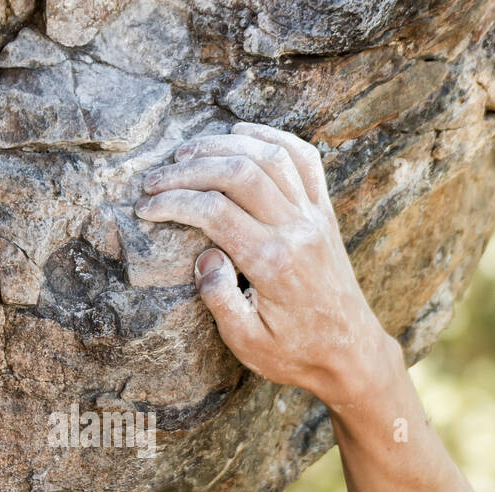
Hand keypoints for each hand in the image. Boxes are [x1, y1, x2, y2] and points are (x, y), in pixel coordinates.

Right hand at [135, 122, 400, 410]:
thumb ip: (220, 300)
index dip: (172, 202)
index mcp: (272, 263)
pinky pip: (305, 159)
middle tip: (155, 180)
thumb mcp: (248, 344)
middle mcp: (296, 230)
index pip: (214, 211)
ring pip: (270, 156)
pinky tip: (242, 134)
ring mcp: (314, 216)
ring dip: (224, 146)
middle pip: (239, 173)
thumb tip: (204, 257)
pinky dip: (273, 137)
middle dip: (189, 169)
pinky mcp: (324, 213)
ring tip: (186, 153)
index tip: (144, 208)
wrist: (350, 354)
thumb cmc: (295, 353)